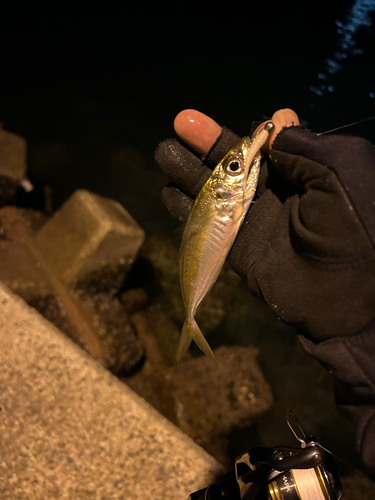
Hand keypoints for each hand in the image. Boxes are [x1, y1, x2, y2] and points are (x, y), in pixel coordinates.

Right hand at [155, 109, 374, 339]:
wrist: (351, 294)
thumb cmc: (354, 226)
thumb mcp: (339, 172)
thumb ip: (302, 146)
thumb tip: (275, 121)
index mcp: (302, 173)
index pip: (267, 145)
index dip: (252, 134)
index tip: (250, 128)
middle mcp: (275, 194)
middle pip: (233, 163)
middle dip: (206, 143)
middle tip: (181, 124)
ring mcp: (254, 221)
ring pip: (213, 191)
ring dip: (188, 172)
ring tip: (164, 152)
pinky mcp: (238, 248)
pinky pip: (206, 225)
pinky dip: (186, 209)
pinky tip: (168, 192)